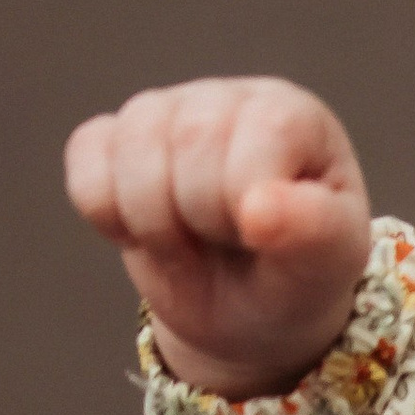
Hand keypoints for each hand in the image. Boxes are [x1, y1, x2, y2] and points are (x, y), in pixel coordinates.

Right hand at [64, 75, 372, 395]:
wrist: (250, 315)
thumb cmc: (298, 277)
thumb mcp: (328, 266)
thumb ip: (314, 232)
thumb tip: (259, 207)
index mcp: (292, 115)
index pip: (256, 135)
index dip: (247, 204)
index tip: (263, 236)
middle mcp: (226, 99)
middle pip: (187, 141)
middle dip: (201, 220)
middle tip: (227, 246)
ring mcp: (164, 112)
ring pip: (128, 148)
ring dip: (154, 225)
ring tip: (192, 243)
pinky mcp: (112, 138)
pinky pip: (86, 160)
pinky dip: (107, 215)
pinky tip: (147, 231)